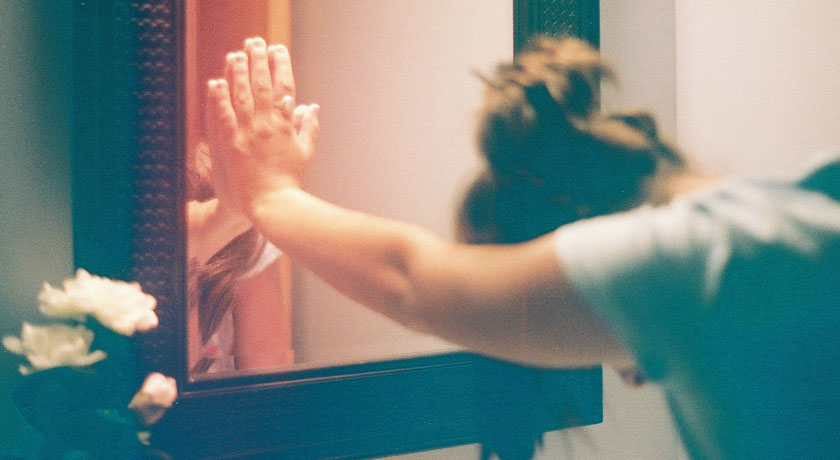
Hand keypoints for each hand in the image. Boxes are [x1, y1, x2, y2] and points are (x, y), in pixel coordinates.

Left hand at [206, 37, 318, 216]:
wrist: (273, 205)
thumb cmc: (290, 182)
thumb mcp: (305, 153)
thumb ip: (309, 127)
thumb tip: (312, 106)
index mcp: (285, 125)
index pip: (284, 87)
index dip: (281, 66)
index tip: (279, 49)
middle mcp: (266, 125)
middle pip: (261, 85)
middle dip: (258, 61)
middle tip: (255, 42)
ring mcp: (247, 134)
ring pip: (241, 95)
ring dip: (237, 72)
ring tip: (235, 54)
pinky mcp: (230, 145)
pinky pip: (222, 116)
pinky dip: (219, 98)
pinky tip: (216, 82)